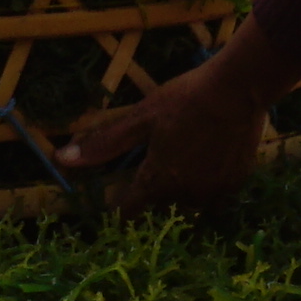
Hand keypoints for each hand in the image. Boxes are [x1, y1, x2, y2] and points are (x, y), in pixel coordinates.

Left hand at [59, 49, 278, 210]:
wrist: (239, 88)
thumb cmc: (184, 99)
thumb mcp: (141, 118)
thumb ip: (105, 144)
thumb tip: (61, 160)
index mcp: (157, 182)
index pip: (130, 212)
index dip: (121, 207)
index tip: (119, 198)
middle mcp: (185, 195)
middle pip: (162, 205)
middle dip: (157, 189)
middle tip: (163, 156)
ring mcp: (215, 192)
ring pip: (191, 200)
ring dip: (184, 186)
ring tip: (187, 153)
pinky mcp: (237, 183)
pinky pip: (217, 192)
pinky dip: (210, 180)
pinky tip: (210, 154)